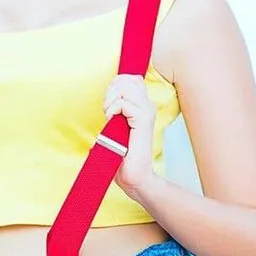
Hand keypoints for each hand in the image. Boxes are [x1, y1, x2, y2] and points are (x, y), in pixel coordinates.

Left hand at [103, 73, 155, 194]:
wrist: (133, 176)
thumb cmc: (123, 155)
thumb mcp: (116, 127)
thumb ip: (116, 108)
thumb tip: (110, 91)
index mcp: (143, 106)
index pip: (131, 79)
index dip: (116, 85)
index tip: (109, 104)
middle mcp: (147, 106)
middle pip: (127, 79)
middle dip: (110, 91)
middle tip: (107, 111)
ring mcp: (146, 112)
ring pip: (124, 88)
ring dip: (110, 100)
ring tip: (109, 116)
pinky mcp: (142, 120)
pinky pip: (123, 102)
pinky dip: (112, 110)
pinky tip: (111, 121)